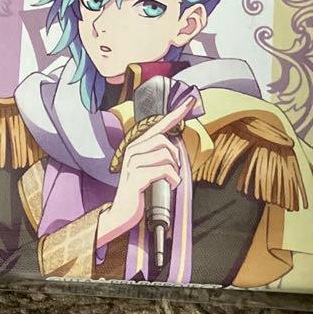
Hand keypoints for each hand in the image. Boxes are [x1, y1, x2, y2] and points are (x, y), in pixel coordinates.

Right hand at [97, 96, 195, 246]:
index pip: (158, 125)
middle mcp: (132, 151)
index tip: (190, 101)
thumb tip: (175, 147)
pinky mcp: (136, 177)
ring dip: (174, 168)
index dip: (176, 113)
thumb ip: (157, 155)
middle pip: (163, 140)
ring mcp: (132, 164)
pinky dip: (172, 179)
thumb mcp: (147, 169)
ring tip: (170, 179)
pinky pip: (164, 170)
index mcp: (135, 147)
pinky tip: (170, 185)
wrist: (122, 213)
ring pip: (165, 155)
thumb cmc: (138, 191)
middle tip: (173, 170)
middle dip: (174, 155)